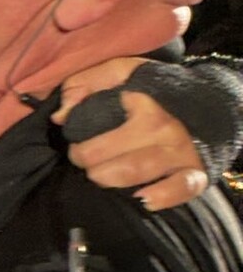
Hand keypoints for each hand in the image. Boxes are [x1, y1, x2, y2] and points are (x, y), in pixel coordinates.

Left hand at [56, 57, 206, 210]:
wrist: (211, 98)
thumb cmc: (156, 88)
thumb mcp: (120, 72)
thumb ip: (84, 84)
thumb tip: (60, 117)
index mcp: (143, 103)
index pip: (96, 128)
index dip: (78, 142)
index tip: (76, 142)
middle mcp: (163, 128)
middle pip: (111, 158)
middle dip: (90, 165)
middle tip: (86, 162)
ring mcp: (181, 152)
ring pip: (135, 174)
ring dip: (110, 180)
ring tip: (102, 175)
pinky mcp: (197, 172)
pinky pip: (180, 189)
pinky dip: (161, 197)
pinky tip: (143, 199)